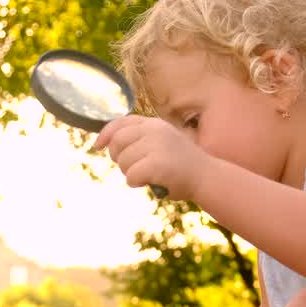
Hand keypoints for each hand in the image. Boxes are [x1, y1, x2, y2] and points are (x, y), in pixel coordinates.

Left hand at [94, 115, 210, 200]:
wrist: (208, 177)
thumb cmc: (183, 166)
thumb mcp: (163, 143)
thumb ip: (142, 139)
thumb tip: (108, 144)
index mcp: (155, 124)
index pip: (120, 123)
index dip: (105, 134)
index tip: (97, 145)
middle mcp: (155, 130)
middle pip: (117, 142)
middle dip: (118, 158)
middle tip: (132, 168)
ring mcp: (156, 146)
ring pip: (123, 162)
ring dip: (131, 173)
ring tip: (149, 176)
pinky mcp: (157, 164)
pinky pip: (131, 176)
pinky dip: (137, 183)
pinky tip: (152, 182)